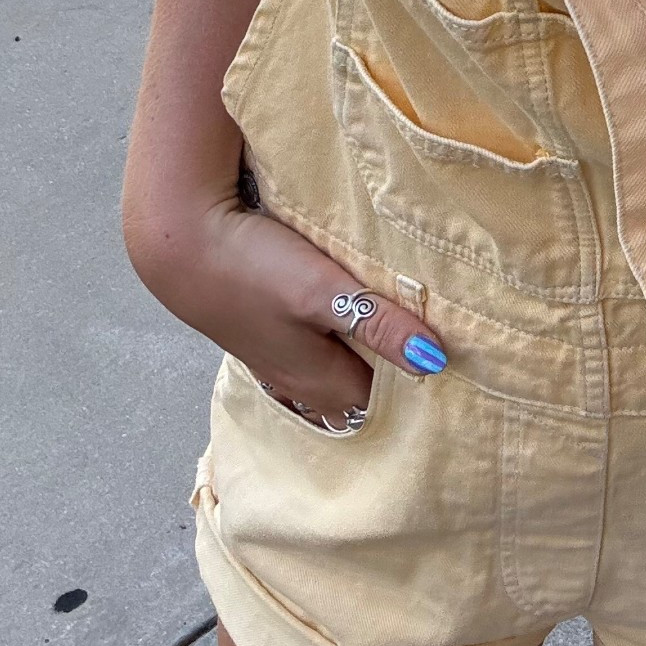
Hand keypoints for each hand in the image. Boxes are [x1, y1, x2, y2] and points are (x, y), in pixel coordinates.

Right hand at [127, 193, 446, 422]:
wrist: (179, 243)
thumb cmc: (251, 267)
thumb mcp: (321, 292)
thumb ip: (377, 325)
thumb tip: (436, 361)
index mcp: (323, 380)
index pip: (392, 402)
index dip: (426, 383)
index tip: (466, 363)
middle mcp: (303, 380)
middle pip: (368, 386)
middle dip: (404, 371)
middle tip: (452, 345)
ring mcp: (282, 357)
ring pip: (343, 364)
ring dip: (373, 350)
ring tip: (411, 328)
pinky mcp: (268, 329)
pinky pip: (320, 344)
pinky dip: (344, 335)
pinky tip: (356, 313)